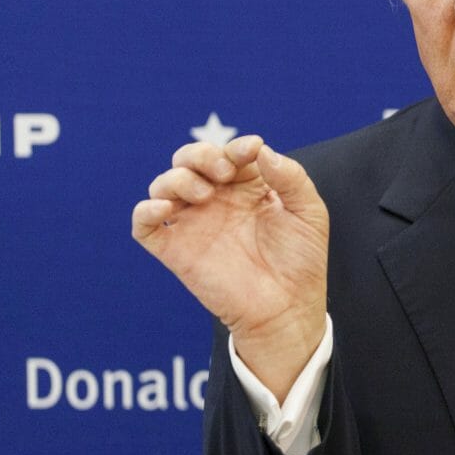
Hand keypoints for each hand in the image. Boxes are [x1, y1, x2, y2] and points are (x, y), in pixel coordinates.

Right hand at [132, 135, 328, 399]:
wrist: (288, 309)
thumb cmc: (301, 261)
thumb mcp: (309, 212)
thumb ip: (291, 177)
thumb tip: (261, 150)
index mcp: (246, 187)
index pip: (229, 152)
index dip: (236, 145)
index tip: (251, 150)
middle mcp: (216, 200)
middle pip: (189, 159)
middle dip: (202, 154)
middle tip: (224, 173)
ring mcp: (194, 224)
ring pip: (164, 184)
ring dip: (178, 178)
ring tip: (205, 194)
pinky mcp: (175, 250)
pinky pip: (144, 224)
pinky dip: (145, 210)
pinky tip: (166, 208)